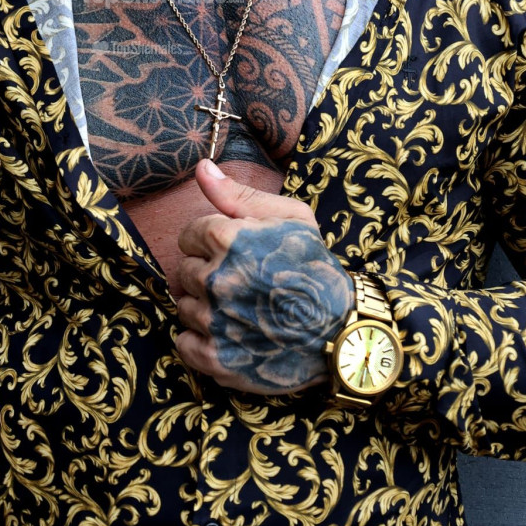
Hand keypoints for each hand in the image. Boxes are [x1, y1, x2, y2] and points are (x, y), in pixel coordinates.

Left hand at [175, 158, 353, 394]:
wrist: (342, 332)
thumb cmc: (315, 268)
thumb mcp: (290, 217)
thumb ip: (238, 193)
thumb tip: (201, 167)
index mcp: (230, 240)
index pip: (189, 234)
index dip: (210, 242)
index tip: (232, 252)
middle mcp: (218, 280)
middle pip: (184, 270)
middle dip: (208, 272)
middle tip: (242, 281)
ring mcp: (215, 322)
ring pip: (184, 306)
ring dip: (205, 306)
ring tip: (240, 308)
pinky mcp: (215, 358)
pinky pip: (183, 342)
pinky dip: (200, 339)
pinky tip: (230, 334)